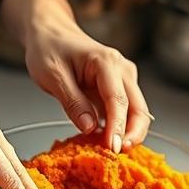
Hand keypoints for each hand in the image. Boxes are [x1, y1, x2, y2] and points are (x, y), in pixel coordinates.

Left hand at [24, 16, 152, 152]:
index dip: (117, 127)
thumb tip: (89, 128)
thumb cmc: (49, 49)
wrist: (51, 33)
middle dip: (132, 134)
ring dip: (129, 133)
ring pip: (137, 112)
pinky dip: (121, 128)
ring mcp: (124, 79)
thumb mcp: (52, 75)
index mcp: (106, 62)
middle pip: (138, 108)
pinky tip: (108, 140)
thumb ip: (72, 101)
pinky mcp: (119, 88)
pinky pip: (126, 112)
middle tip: (118, 155)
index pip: (118, 100)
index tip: (112, 148)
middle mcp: (122, 69)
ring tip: (113, 152)